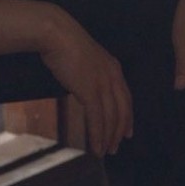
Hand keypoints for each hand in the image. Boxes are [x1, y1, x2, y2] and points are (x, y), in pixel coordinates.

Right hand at [36, 8, 132, 155]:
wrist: (56, 34)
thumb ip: (89, 74)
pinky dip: (98, 135)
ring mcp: (103, 83)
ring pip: (111, 118)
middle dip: (120, 131)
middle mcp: (113, 77)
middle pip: (122, 110)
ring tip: (105, 151)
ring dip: (109, 137)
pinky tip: (96, 147)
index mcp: (113, 68)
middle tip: (116, 147)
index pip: (126, 98)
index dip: (127, 116)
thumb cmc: (64, 44)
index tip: (127, 132)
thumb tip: (84, 89)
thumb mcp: (84, 60)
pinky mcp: (90, 90)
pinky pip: (98, 119)